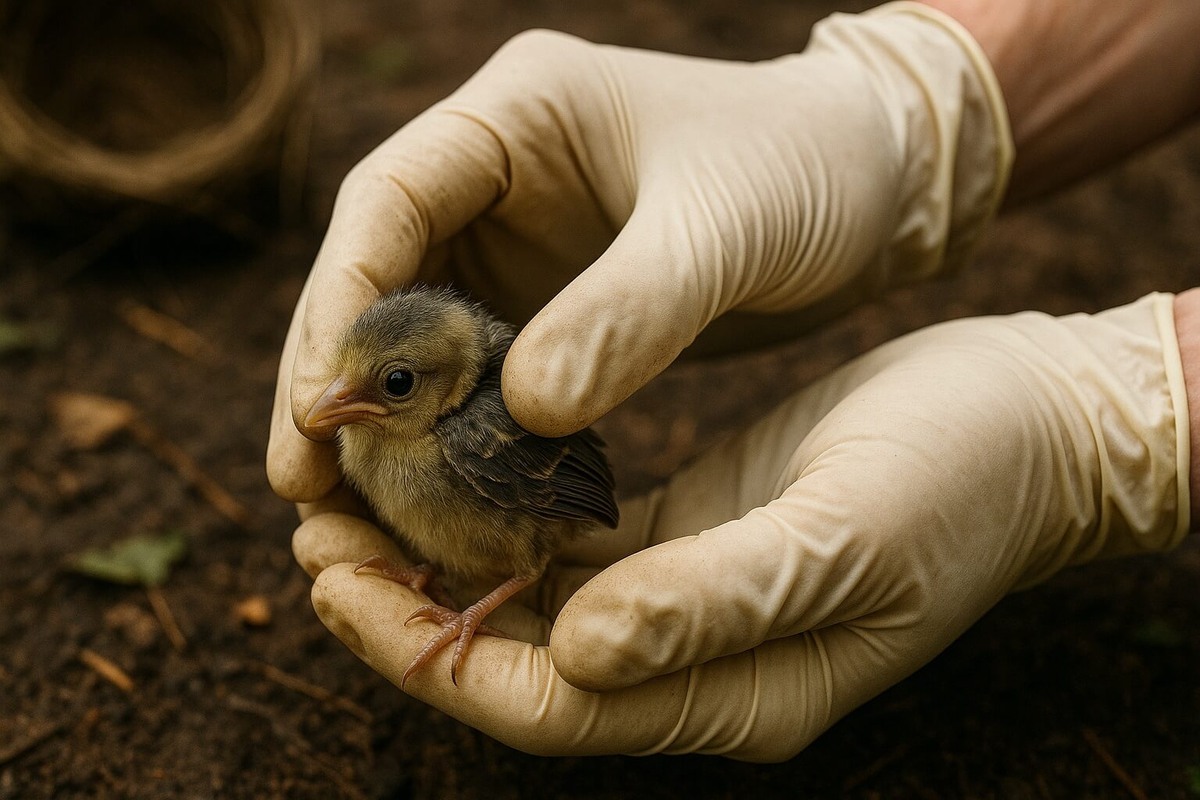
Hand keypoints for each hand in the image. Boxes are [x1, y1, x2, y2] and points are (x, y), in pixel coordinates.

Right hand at [268, 2, 1011, 505]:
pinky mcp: (549, 305)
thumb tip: (523, 412)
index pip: (389, 200)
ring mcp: (517, 242)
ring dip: (379, 423)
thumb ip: (630, 310)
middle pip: (376, 279)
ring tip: (344, 516)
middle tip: (302, 487)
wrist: (873, 185)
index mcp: (519, 114)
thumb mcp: (725, 228)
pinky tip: (433, 502)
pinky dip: (450, 438)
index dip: (339, 303)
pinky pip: (474, 377)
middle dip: (336, 380)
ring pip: (412, 338)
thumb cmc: (808, 169)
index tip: (317, 405)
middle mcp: (496, 174)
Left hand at [293, 293, 1189, 760]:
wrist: (1032, 426)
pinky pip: (577, 550)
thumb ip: (717, 602)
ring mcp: (695, 603)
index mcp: (738, 693)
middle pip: (522, 671)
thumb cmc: (959, 477)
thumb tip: (573, 650)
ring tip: (354, 506)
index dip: (434, 658)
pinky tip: (451, 476)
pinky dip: (505, 524)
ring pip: (536, 610)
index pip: (550, 709)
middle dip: (410, 616)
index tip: (340, 584)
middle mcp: (702, 664)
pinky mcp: (696, 538)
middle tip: (315, 540)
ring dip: (443, 566)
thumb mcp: (849, 537)